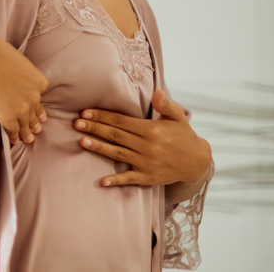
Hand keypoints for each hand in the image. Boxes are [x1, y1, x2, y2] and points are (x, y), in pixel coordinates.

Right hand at [0, 40, 48, 146]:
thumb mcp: (20, 62)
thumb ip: (23, 74)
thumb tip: (17, 76)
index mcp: (40, 83)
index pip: (39, 97)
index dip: (36, 105)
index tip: (38, 112)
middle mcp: (34, 98)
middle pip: (35, 113)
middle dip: (35, 122)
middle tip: (37, 129)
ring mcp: (22, 110)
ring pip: (25, 125)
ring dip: (26, 133)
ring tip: (28, 139)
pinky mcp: (8, 117)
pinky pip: (13, 131)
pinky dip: (14, 137)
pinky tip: (14, 141)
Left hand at [72, 88, 211, 186]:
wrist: (197, 162)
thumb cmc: (184, 136)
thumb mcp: (178, 117)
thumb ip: (166, 105)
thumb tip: (157, 92)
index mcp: (151, 130)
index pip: (121, 121)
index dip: (102, 116)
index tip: (86, 112)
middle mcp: (147, 146)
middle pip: (115, 135)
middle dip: (94, 128)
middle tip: (76, 123)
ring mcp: (146, 163)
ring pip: (117, 153)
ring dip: (99, 147)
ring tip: (81, 141)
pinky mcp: (148, 177)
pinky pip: (129, 179)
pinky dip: (116, 180)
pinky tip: (102, 181)